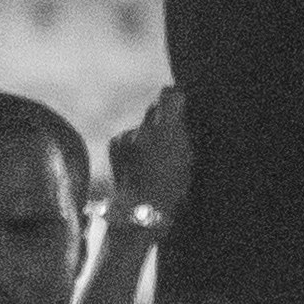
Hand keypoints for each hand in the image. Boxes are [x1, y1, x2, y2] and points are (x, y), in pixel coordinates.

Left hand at [109, 88, 194, 226]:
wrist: (140, 208)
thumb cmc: (172, 188)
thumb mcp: (188, 159)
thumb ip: (182, 133)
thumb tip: (179, 114)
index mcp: (168, 129)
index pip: (169, 95)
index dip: (175, 96)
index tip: (179, 98)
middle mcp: (145, 127)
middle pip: (155, 109)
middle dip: (163, 117)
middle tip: (169, 133)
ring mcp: (128, 134)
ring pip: (142, 125)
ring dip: (148, 134)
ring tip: (152, 158)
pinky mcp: (115, 142)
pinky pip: (129, 136)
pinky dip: (134, 145)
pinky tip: (137, 164)